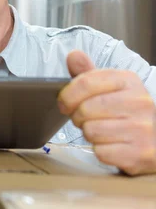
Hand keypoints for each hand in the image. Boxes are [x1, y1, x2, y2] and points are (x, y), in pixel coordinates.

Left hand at [58, 50, 155, 174]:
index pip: (85, 82)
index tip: (65, 104)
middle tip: (89, 119)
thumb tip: (73, 55)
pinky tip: (114, 145)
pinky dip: (102, 151)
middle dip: (79, 118)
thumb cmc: (127, 112)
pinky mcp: (141, 153)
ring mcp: (143, 128)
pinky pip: (101, 152)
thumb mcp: (110, 88)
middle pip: (84, 110)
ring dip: (91, 135)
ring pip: (91, 131)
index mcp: (129, 81)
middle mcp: (139, 102)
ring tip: (104, 131)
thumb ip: (88, 74)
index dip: (67, 96)